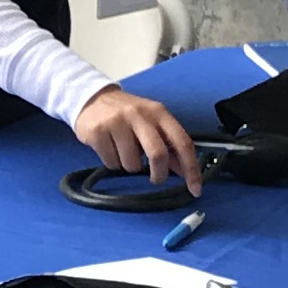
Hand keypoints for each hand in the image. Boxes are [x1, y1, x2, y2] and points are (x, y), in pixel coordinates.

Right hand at [73, 88, 203, 194]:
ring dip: (130, 166)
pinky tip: (110, 149)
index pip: (182, 142)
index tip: (195, 188)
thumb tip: (185, 170)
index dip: (191, 168)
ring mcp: (117, 122)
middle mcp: (140, 115)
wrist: (92, 98)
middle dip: (159, 174)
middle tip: (156, 178)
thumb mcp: (152, 124)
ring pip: (132, 164)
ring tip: (124, 152)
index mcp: (159, 112)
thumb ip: (169, 145)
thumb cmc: (127, 115)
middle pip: (158, 154)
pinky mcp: (98, 132)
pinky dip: (113, 163)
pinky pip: (112, 163)